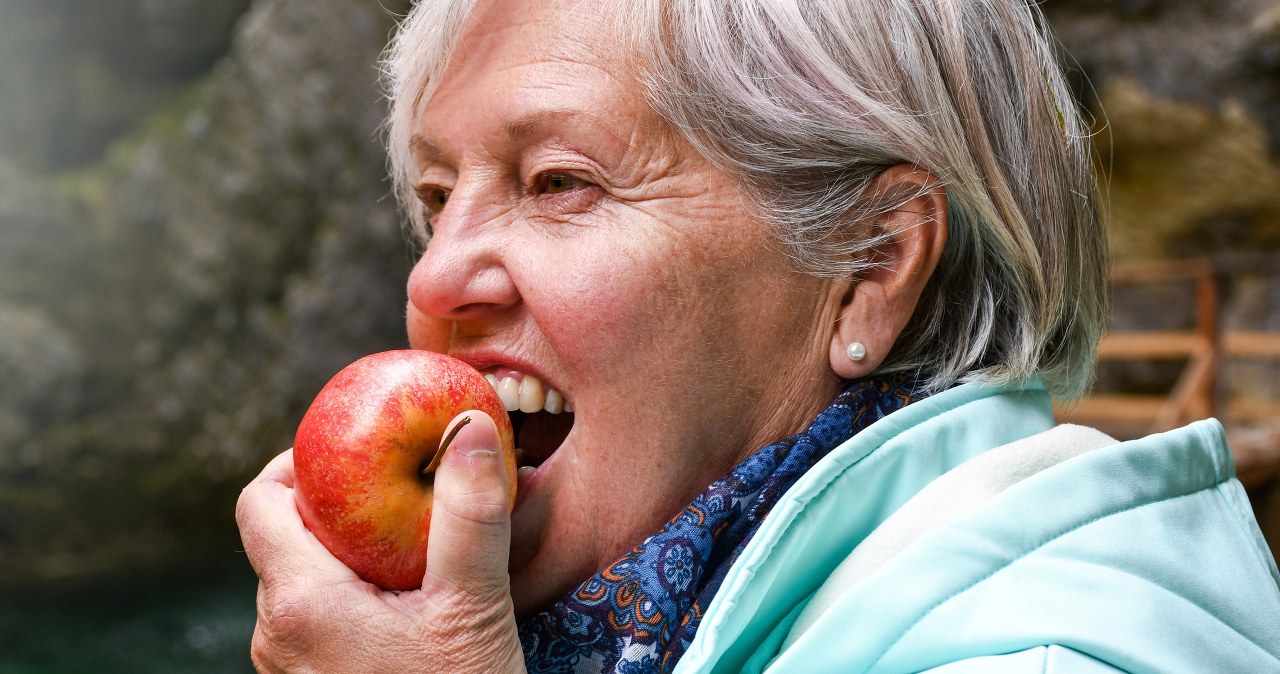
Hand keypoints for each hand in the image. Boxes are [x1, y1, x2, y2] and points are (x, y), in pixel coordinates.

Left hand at [236, 411, 525, 673]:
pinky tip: (410, 602)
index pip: (260, 501)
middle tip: (400, 491)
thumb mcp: (472, 607)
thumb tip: (470, 426)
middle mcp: (277, 638)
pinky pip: (316, 621)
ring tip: (412, 548)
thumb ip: (468, 513)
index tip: (356, 449)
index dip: (299, 461)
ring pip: (302, 582)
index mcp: (300, 605)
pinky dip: (353, 594)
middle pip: (284, 538)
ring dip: (349, 552)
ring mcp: (290, 672)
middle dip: (340, 506)